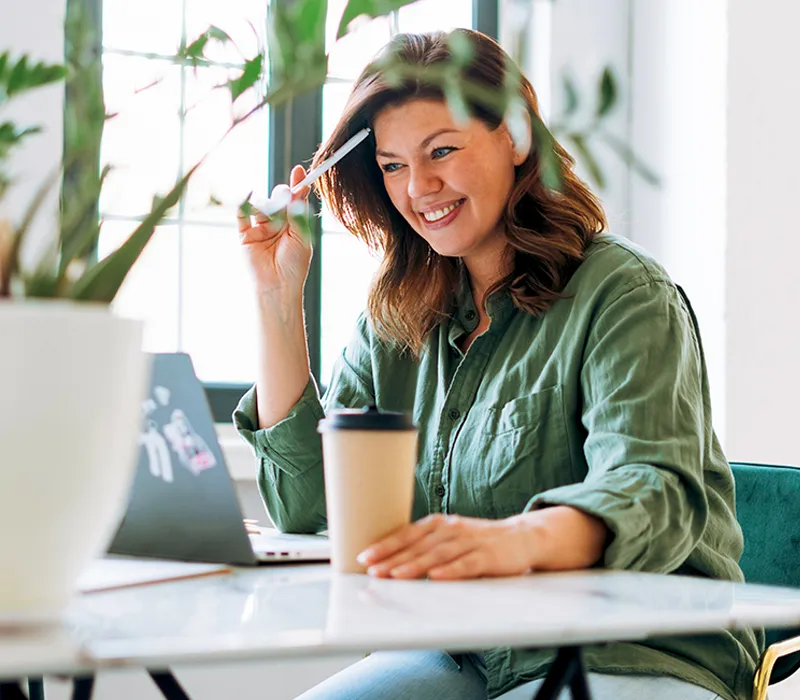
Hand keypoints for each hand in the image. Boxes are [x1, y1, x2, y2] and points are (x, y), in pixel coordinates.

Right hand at [237, 165, 312, 294]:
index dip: (297, 186)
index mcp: (294, 225)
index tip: (300, 171)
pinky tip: (249, 196)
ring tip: (271, 214)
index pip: (295, 201)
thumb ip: (298, 213)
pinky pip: (242, 215)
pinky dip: (244, 204)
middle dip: (281, 195)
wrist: (277, 286)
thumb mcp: (301, 236)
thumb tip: (298, 189)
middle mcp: (277, 225)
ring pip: (261, 206)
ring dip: (266, 204)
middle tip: (285, 196)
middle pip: (277, 200)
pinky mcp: (245, 235)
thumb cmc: (294, 265)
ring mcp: (260, 229)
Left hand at [356, 513, 535, 580]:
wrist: (521, 536)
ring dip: (415, 565)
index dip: (386, 545)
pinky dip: (451, 570)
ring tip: (396, 575)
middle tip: (372, 569)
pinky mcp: (488, 555)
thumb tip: (390, 563)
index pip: (407, 534)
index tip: (365, 557)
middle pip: (418, 545)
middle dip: (393, 558)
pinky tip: (436, 577)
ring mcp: (470, 541)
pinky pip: (467, 563)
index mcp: (438, 524)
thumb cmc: (477, 541)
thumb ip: (425, 546)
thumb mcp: (449, 538)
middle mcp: (451, 529)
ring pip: (438, 554)